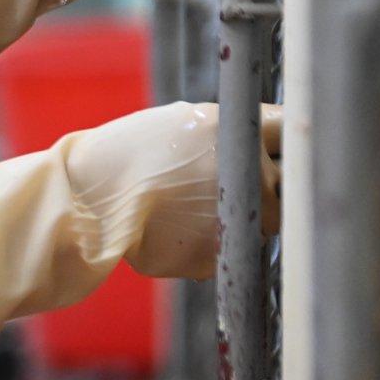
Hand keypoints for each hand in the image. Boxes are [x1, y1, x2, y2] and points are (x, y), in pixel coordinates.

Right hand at [0, 101, 279, 359]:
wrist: (86, 198)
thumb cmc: (130, 152)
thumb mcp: (185, 122)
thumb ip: (233, 133)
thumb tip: (280, 144)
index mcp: (237, 132)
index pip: (294, 130)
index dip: (292, 140)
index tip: (291, 146)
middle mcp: (246, 176)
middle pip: (290, 185)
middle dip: (272, 185)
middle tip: (239, 182)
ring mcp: (235, 221)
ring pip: (262, 223)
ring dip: (244, 216)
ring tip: (192, 204)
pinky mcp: (219, 257)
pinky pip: (230, 250)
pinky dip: (213, 241)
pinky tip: (178, 226)